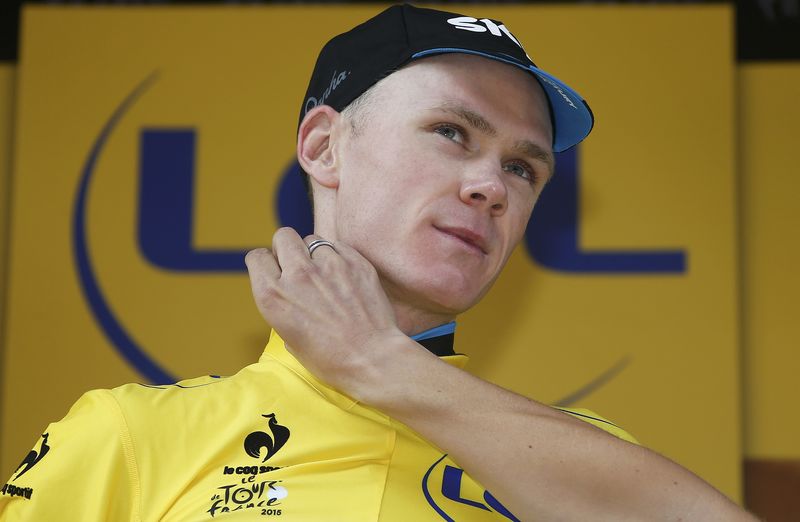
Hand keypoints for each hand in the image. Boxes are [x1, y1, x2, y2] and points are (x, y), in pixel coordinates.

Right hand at [244, 228, 406, 395]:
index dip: (265, 263)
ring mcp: (328, 265)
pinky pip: (338, 246)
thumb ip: (283, 308)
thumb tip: (288, 292)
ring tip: (325, 274)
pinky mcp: (355, 262)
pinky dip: (338, 257)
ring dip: (314, 253)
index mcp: (274, 296)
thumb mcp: (289, 339)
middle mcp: (298, 275)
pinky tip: (344, 277)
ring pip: (313, 240)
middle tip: (297, 265)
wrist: (372, 359)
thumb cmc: (330, 359)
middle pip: (283, 236)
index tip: (274, 270)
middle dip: (287, 248)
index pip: (257, 257)